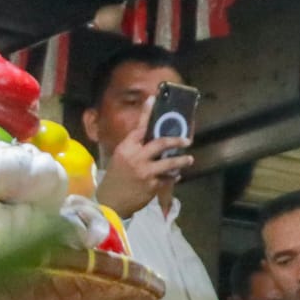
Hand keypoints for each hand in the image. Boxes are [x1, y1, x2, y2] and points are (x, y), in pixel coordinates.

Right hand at [96, 96, 192, 217]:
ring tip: (189, 159)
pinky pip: (169, 178)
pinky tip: (175, 176)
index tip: (153, 99)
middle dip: (177, 141)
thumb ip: (135, 148)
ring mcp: (145, 171)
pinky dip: (174, 176)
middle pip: (160, 143)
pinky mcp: (152, 185)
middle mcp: (136, 157)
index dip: (147, 113)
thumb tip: (151, 138)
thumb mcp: (121, 158)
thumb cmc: (116, 177)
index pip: (139, 127)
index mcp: (126, 148)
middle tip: (187, 140)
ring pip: (170, 163)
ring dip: (182, 161)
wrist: (110, 200)